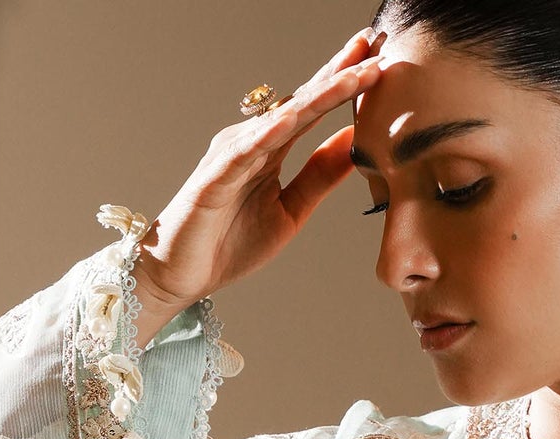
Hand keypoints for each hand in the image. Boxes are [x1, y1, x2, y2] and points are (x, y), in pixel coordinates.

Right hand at [132, 28, 384, 344]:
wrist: (180, 275)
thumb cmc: (229, 244)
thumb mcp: (290, 210)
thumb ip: (320, 176)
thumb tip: (355, 143)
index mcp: (272, 147)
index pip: (314, 107)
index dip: (345, 82)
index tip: (380, 59)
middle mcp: (252, 140)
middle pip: (303, 100)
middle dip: (339, 70)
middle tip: (374, 41)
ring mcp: (232, 154)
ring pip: (282, 118)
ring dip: (318, 95)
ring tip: (353, 73)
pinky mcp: (214, 178)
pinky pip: (245, 151)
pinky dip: (269, 133)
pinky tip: (294, 117)